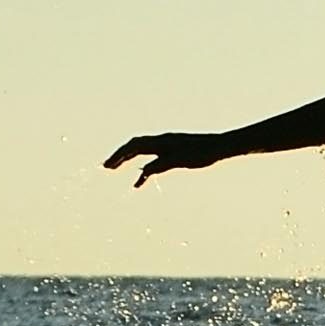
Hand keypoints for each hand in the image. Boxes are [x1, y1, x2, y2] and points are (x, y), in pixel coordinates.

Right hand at [103, 132, 239, 185]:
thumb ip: (161, 165)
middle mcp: (161, 142)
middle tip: (105, 167)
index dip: (119, 155)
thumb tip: (143, 172)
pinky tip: (139, 183)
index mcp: (161, 142)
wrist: (219, 147)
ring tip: (114, 170)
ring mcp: (166, 148)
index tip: (107, 166)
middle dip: (119, 156)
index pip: (134, 146)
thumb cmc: (202, 153)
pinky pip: (152, 161)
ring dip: (127, 161)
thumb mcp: (180, 161)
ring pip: (141, 153)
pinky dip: (143, 171)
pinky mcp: (173, 154)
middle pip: (134, 147)